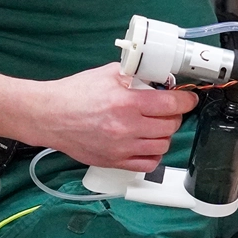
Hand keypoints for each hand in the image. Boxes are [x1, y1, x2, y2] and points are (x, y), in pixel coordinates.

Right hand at [27, 63, 197, 171]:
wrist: (49, 116)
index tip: (188, 99)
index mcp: (126, 102)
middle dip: (174, 116)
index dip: (185, 100)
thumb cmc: (75, 94)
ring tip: (155, 126)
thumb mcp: (107, 74)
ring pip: (163, 145)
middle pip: (171, 125)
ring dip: (164, 135)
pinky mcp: (115, 161)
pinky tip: (146, 143)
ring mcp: (122, 147)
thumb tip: (159, 78)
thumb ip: (135, 75)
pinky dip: (153, 154)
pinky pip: (148, 163)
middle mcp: (127, 127)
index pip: (171, 103)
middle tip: (167, 110)